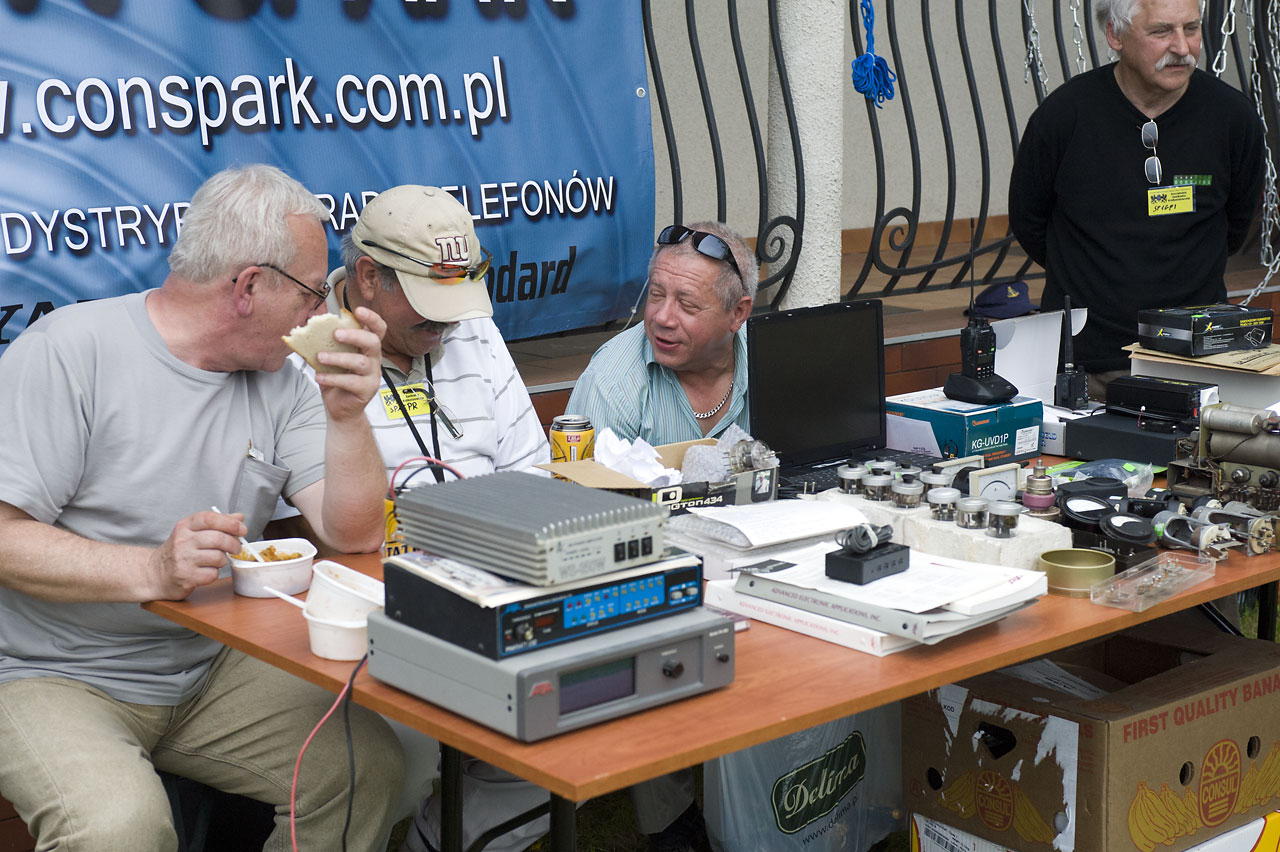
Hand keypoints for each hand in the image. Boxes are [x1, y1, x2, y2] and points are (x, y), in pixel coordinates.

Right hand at [146, 510, 241, 599]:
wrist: (155, 573)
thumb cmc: (179, 551)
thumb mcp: (193, 532)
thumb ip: (216, 523)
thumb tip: (239, 517)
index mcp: (185, 526)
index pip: (210, 518)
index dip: (230, 523)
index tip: (242, 529)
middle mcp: (182, 541)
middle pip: (218, 538)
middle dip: (234, 544)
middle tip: (236, 548)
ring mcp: (183, 560)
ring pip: (218, 557)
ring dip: (223, 560)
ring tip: (216, 560)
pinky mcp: (186, 577)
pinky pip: (212, 574)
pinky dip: (214, 573)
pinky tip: (205, 571)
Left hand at [314, 305, 385, 421]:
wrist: (340, 409)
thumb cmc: (336, 380)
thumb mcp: (330, 359)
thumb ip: (322, 345)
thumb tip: (301, 332)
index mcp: (366, 348)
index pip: (378, 329)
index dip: (371, 318)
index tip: (358, 310)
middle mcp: (374, 359)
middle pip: (373, 342)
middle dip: (355, 335)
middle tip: (335, 334)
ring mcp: (373, 375)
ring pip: (361, 362)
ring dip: (338, 358)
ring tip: (320, 357)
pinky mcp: (367, 390)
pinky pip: (351, 382)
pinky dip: (333, 378)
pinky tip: (320, 377)